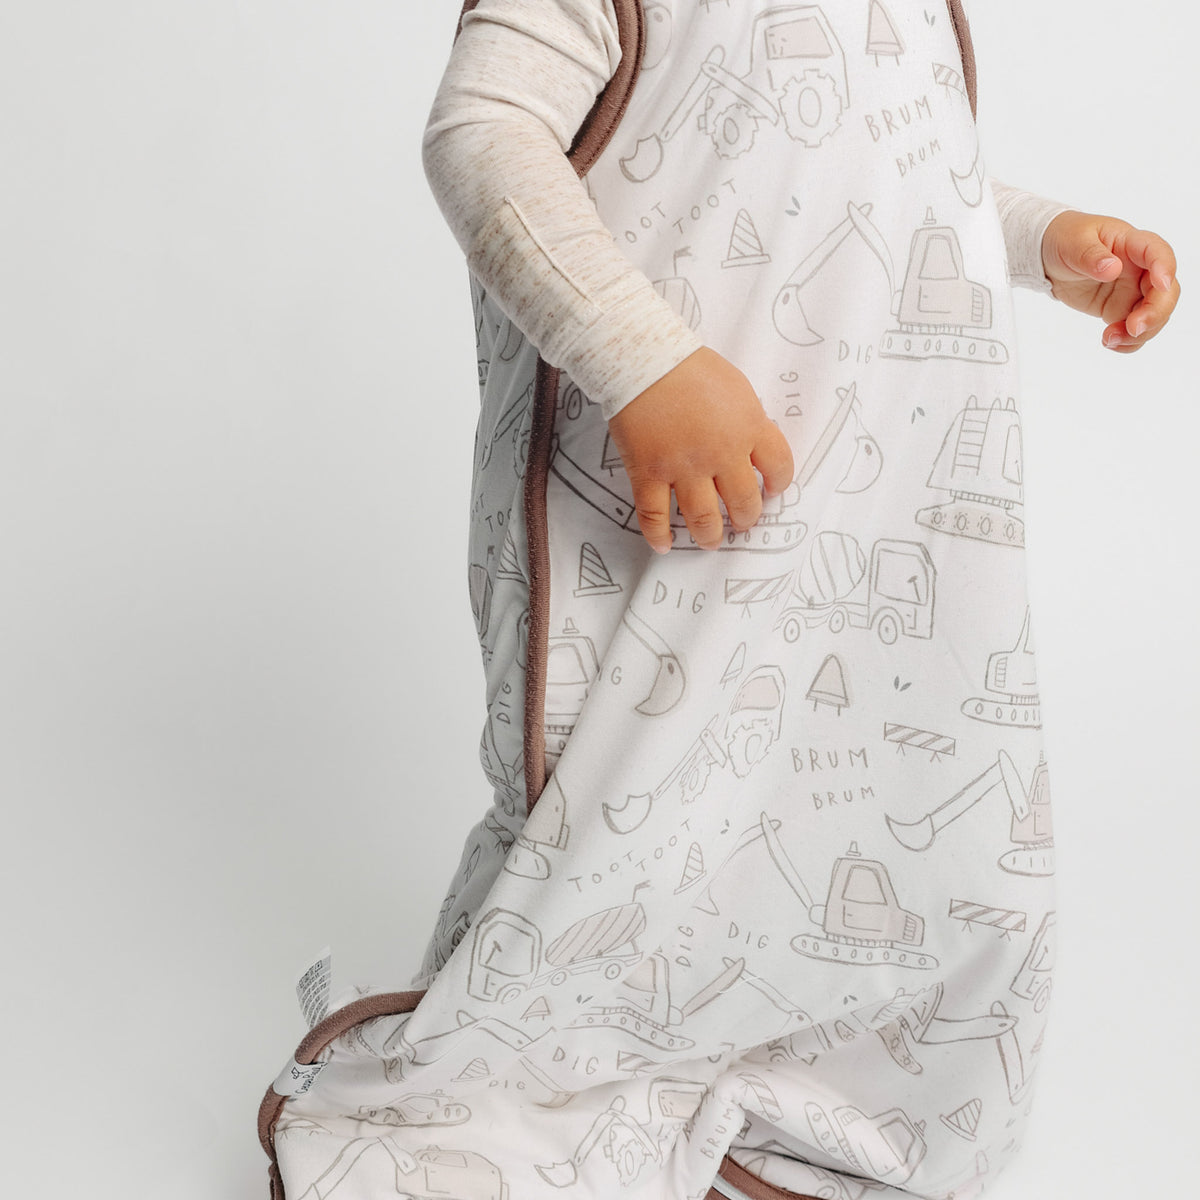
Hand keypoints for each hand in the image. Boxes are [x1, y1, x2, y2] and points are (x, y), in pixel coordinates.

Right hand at [605, 347, 794, 553]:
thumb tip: (751, 445)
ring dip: (709, 535)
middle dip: (745, 518)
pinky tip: (663, 545)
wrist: (643, 359)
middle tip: (741, 523)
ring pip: (702, 517)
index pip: (779, 467)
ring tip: (710, 541)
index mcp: (749, 428)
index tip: (772, 491)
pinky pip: (654, 515)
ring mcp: (683, 468)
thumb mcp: (736, 387)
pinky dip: (658, 535)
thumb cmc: (689, 366)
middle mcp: (721, 454)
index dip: (779, 484)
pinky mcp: (648, 473)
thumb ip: (747, 419)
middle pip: (743, 502)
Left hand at [1041, 211, 1179, 351]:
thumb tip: (1112, 268)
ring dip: (1140, 333)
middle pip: (1165, 291)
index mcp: (1131, 244)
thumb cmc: (1066, 240)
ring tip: (1110, 339)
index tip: (1162, 284)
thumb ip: (1091, 256)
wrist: (1050, 257)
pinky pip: (1133, 329)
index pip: (1157, 252)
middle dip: (1155, 313)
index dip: (1165, 267)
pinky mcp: (1120, 309)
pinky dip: (1128, 342)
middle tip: (1133, 328)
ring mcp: (1132, 291)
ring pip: (1154, 315)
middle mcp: (1139, 269)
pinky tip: (1109, 342)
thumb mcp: (1073, 243)